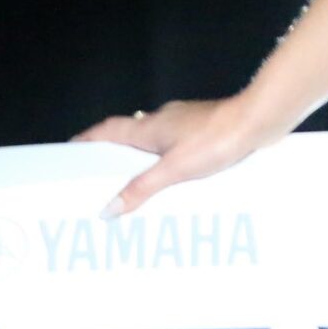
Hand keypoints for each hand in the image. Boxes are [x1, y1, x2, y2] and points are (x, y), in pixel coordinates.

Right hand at [70, 96, 264, 217]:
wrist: (256, 121)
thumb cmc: (217, 139)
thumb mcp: (174, 169)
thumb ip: (141, 188)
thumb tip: (109, 208)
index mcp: (149, 127)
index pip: (107, 130)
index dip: (87, 140)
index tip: (70, 150)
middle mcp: (162, 120)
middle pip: (127, 136)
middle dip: (112, 155)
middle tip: (100, 177)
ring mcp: (184, 123)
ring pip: (152, 141)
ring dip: (140, 159)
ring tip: (135, 186)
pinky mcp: (202, 129)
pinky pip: (173, 145)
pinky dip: (165, 160)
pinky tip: (174, 178)